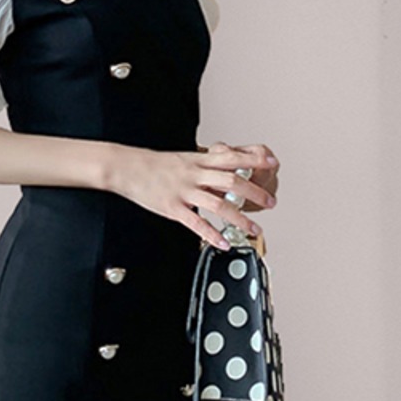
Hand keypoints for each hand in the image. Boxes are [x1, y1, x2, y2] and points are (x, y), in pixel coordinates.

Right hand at [107, 141, 277, 248]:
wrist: (127, 167)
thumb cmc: (154, 165)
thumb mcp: (184, 159)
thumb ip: (205, 167)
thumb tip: (225, 174)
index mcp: (199, 161)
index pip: (233, 157)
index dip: (254, 160)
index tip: (273, 164)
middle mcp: (195, 174)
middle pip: (232, 181)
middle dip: (255, 193)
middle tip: (270, 202)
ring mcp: (185, 191)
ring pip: (219, 204)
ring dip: (239, 218)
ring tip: (253, 230)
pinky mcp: (173, 207)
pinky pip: (196, 223)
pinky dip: (211, 234)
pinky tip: (223, 243)